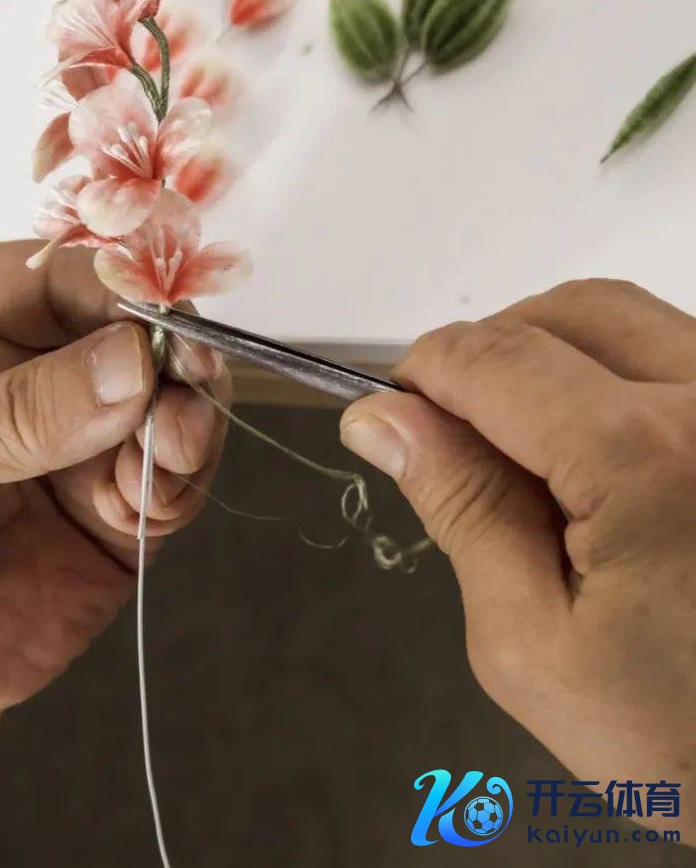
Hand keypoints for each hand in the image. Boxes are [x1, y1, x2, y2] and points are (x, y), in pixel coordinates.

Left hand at [0, 240, 226, 720]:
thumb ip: (12, 413)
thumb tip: (128, 363)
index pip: (58, 271)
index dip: (118, 287)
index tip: (161, 322)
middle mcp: (31, 354)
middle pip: (131, 323)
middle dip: (165, 352)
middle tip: (188, 382)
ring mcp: (84, 427)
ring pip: (170, 390)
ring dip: (185, 415)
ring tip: (168, 451)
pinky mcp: (123, 496)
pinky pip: (179, 467)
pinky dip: (182, 477)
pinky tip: (150, 502)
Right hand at [340, 280, 695, 842]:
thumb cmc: (677, 735)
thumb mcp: (530, 641)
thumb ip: (459, 507)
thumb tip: (382, 419)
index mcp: (648, 460)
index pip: (496, 358)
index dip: (423, 375)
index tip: (393, 417)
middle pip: (562, 314)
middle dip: (488, 358)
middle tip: (460, 442)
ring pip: (622, 319)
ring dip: (552, 357)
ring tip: (533, 456)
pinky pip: (671, 353)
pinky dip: (613, 377)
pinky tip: (597, 460)